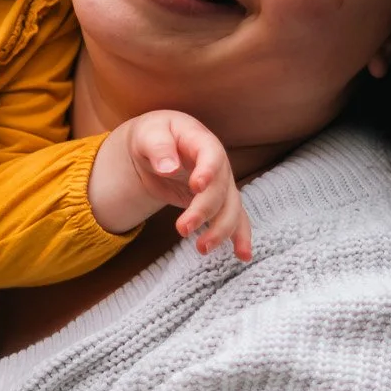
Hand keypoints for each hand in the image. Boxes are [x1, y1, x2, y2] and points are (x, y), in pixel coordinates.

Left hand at [88, 111, 252, 259]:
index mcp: (201, 142)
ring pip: (231, 209)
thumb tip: (168, 167)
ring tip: (202, 248)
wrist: (158, 147)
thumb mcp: (148, 134)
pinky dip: (240, 237)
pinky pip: (235, 219)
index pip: (212, 156)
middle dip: (204, 211)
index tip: (196, 187)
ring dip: (221, 230)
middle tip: (182, 229)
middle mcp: (218, 164)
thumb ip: (158, 147)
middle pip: (220, 189)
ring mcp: (221, 184)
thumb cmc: (153, 137)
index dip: (208, 171)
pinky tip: (243, 255)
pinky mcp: (219, 201)